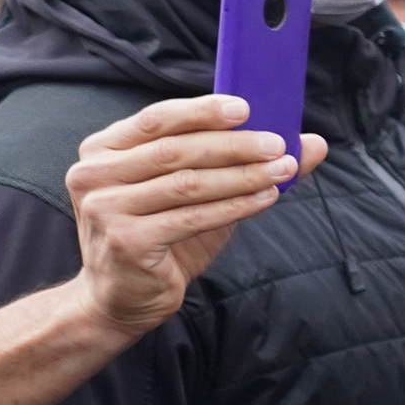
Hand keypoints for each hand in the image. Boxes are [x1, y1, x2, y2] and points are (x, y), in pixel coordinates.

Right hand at [67, 97, 327, 336]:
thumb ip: (241, 163)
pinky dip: (235, 206)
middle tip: (277, 144)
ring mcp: (105, 208)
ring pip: (188, 183)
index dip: (202, 111)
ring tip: (282, 170)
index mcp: (103, 150)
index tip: (246, 108)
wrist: (121, 296)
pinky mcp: (126, 240)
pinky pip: (192, 218)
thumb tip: (310, 143)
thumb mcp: (196, 194)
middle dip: (233, 145)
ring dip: (242, 175)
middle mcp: (94, 174)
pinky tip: (266, 198)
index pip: (157, 119)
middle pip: (175, 150)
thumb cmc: (161, 236)